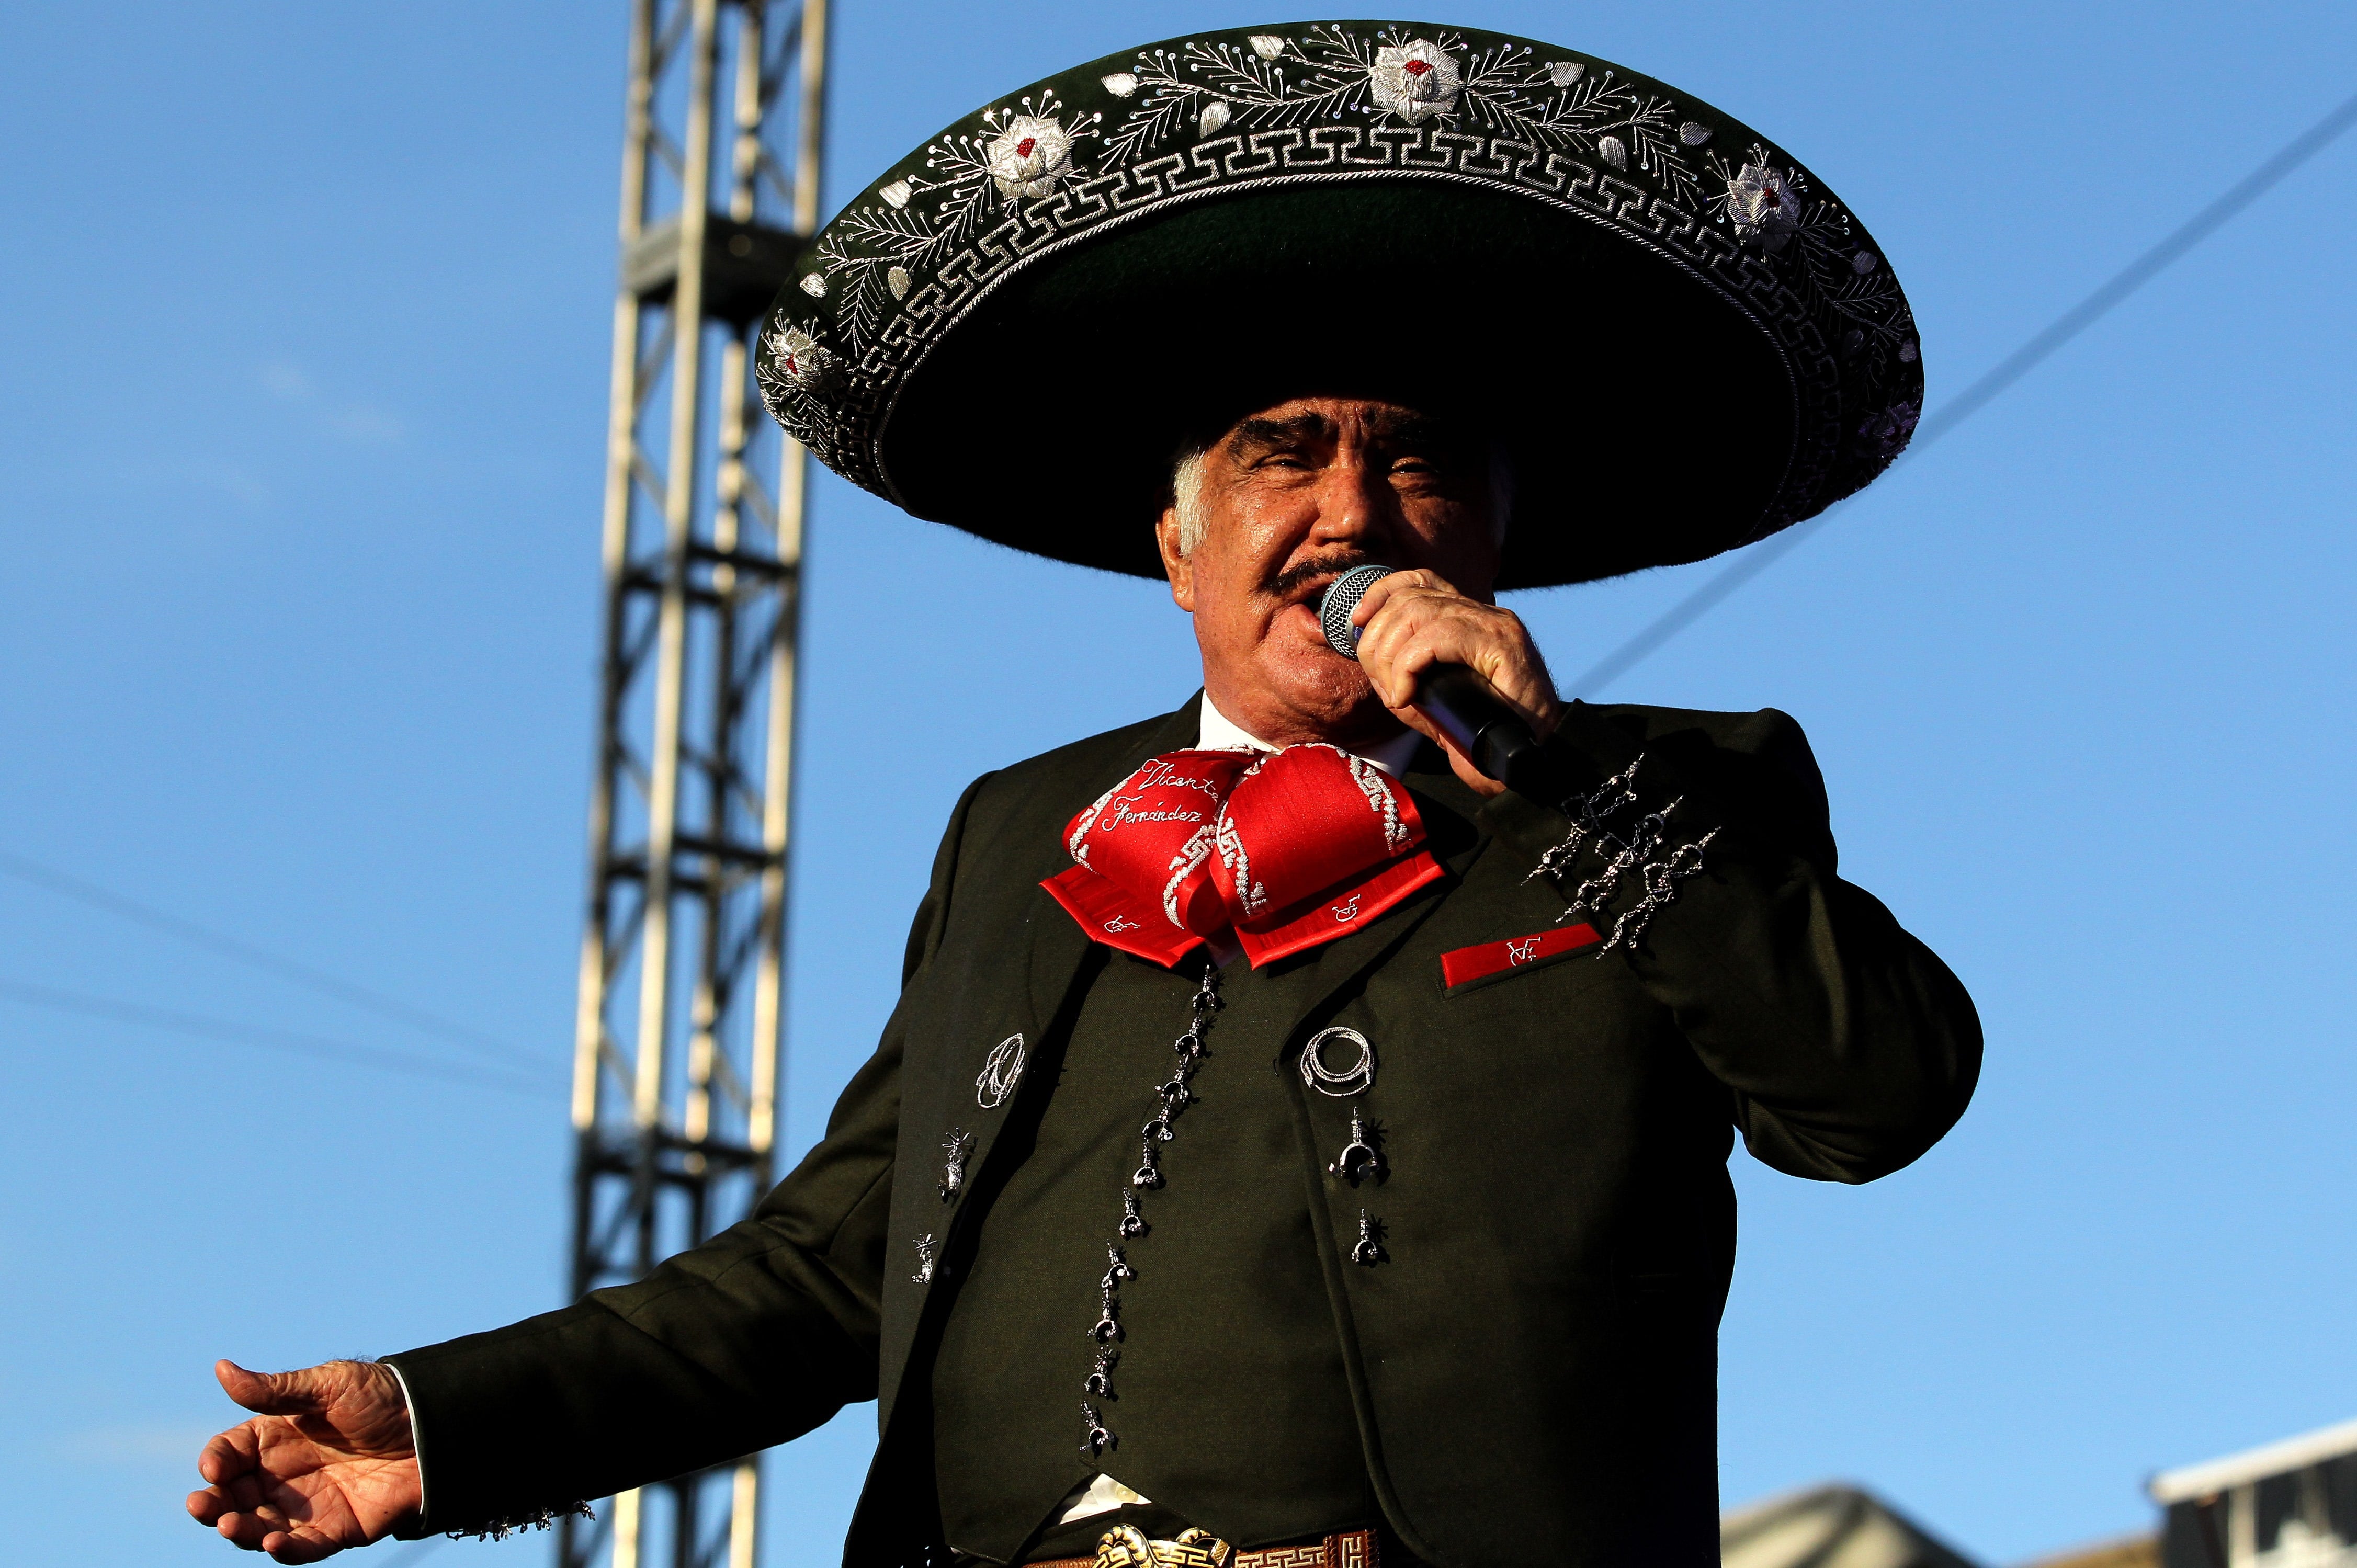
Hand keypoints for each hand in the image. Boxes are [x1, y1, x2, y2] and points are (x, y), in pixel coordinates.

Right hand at [187, 1359, 421, 1561]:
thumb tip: (220, 1369)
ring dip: (241, 1531)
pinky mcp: (335, 1530)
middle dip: (213, 1504)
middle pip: (232, 1497)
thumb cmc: (381, 1398)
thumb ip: (275, 1390)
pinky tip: (275, 1545)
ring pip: (258, 1527)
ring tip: (232, 1525)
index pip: (229, 1454)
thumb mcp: (328, 1386)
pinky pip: (303, 1548)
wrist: (435, 1426)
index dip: (215, 1462)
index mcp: (275, 1437)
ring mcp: (306, 1505)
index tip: (215, 1469)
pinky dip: (286, 1552)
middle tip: (203, 1505)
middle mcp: (283, 1475)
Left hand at [1350, 569, 1562, 795]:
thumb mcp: (1432, 701)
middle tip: (1381, 682)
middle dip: (1378, 637)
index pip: (1420, 580)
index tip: (1356, 620)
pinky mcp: (1503, 644)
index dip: (1381, 592)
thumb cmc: (1483, 737)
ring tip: (1397, 694)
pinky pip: (1437, 637)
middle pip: (1411, 598)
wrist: (1527, 763)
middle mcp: (1485, 614)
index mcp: (1469, 620)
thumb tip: (1371, 660)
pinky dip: (1409, 665)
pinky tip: (1406, 694)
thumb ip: (1406, 675)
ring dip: (1391, 656)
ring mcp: (1496, 626)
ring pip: (1419, 613)